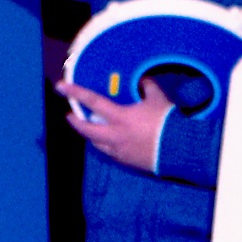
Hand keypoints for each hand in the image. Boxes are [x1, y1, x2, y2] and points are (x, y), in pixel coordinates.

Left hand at [60, 79, 174, 171]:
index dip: (75, 92)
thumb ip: (147, 87)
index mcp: (120, 117)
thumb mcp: (158, 99)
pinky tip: (109, 141)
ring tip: (90, 129)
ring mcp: (120, 150)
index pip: (92, 102)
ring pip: (97, 144)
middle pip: (87, 130)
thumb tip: (142, 80)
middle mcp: (115, 135)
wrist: (180, 150)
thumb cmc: (168, 122)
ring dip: (90, 135)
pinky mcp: (128, 161)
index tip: (61, 87)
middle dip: (76, 122)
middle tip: (70, 116)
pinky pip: (110, 153)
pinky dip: (106, 145)